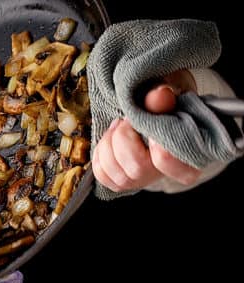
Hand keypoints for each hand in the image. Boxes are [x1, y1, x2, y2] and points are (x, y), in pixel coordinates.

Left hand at [92, 70, 201, 192]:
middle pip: (136, 167)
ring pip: (116, 173)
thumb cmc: (163, 108)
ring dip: (109, 144)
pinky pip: (102, 174)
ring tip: (118, 127)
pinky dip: (99, 154)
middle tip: (126, 120)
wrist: (151, 115)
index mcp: (187, 157)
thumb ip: (163, 98)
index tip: (147, 122)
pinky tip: (110, 141)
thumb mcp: (166, 98)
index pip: (165, 159)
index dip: (152, 141)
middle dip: (123, 138)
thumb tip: (159, 95)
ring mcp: (141, 181)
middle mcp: (165, 175)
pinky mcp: (121, 183)